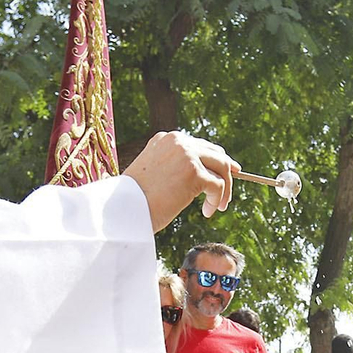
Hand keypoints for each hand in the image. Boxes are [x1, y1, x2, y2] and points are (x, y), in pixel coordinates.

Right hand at [123, 131, 238, 230]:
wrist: (125, 209)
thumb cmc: (136, 199)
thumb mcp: (155, 174)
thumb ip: (175, 167)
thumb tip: (202, 174)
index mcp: (166, 139)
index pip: (200, 146)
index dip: (216, 160)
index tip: (226, 173)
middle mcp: (178, 141)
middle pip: (215, 154)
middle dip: (226, 173)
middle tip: (228, 192)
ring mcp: (187, 155)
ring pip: (222, 167)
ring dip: (225, 190)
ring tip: (218, 207)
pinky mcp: (194, 172)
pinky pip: (218, 185)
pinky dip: (216, 200)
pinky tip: (207, 212)